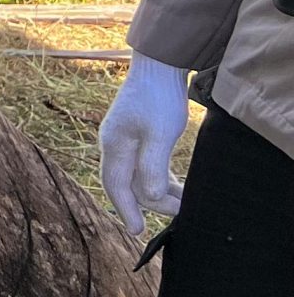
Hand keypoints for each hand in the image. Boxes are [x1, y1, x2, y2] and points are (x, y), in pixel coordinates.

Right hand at [99, 56, 189, 236]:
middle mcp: (115, 144)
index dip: (126, 209)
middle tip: (179, 213)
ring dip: (158, 191)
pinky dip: (160, 178)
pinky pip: (146, 165)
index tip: (137, 230)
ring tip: (182, 203)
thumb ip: (153, 166)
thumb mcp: (160, 133)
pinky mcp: (139, 135)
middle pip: (128, 183)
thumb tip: (151, 196)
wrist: (160, 66)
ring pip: (138, 175)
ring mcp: (126, 140)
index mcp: (114, 144)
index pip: (116, 185)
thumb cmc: (159, 98)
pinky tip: (177, 186)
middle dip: (150, 202)